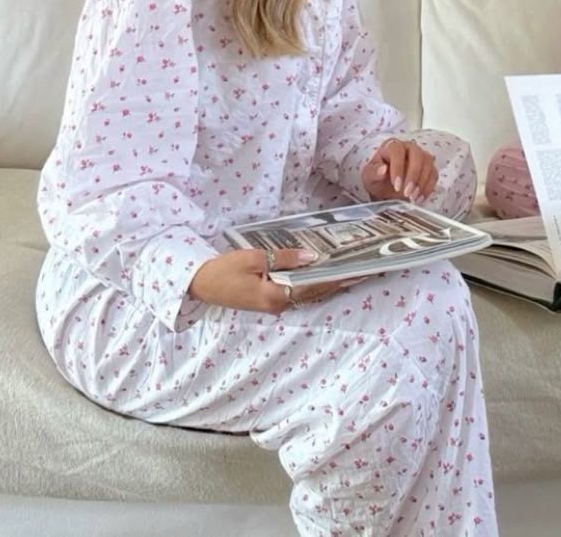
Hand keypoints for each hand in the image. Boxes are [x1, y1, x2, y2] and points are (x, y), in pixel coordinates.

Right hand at [187, 246, 354, 313]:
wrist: (200, 284)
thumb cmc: (224, 270)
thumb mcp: (253, 258)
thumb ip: (284, 258)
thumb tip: (311, 257)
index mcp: (275, 296)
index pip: (313, 286)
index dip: (336, 278)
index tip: (357, 272)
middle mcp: (278, 304)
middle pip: (314, 292)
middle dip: (336, 281)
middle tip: (360, 270)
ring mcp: (274, 304)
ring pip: (307, 293)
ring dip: (326, 282)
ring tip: (347, 270)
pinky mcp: (269, 300)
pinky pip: (296, 291)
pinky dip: (310, 282)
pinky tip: (320, 272)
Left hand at [362, 138, 437, 202]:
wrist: (384, 187)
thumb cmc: (377, 178)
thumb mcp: (369, 177)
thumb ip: (373, 172)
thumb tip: (383, 169)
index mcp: (392, 146)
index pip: (397, 151)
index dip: (398, 167)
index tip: (396, 185)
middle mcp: (409, 147)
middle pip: (417, 155)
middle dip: (413, 175)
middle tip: (407, 193)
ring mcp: (421, 156)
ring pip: (428, 163)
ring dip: (422, 182)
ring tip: (413, 197)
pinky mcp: (428, 168)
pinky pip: (434, 174)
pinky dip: (429, 187)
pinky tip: (419, 198)